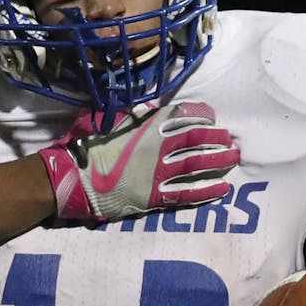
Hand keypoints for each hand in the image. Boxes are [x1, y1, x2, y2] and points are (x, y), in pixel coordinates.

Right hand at [38, 102, 239, 220]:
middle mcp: (156, 147)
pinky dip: (206, 190)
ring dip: (218, 161)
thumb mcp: (106, 119)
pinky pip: (186, 193)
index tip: (212, 116)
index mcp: (145, 126)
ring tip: (233, 159)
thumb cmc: (83, 146)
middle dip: (216, 138)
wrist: (71, 178)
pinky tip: (222, 188)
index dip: (201, 115)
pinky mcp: (153, 196)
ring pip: (196, 165)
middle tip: (231, 140)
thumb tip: (147, 109)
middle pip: (196, 139)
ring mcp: (157, 173)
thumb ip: (131, 115)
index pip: (182, 115)